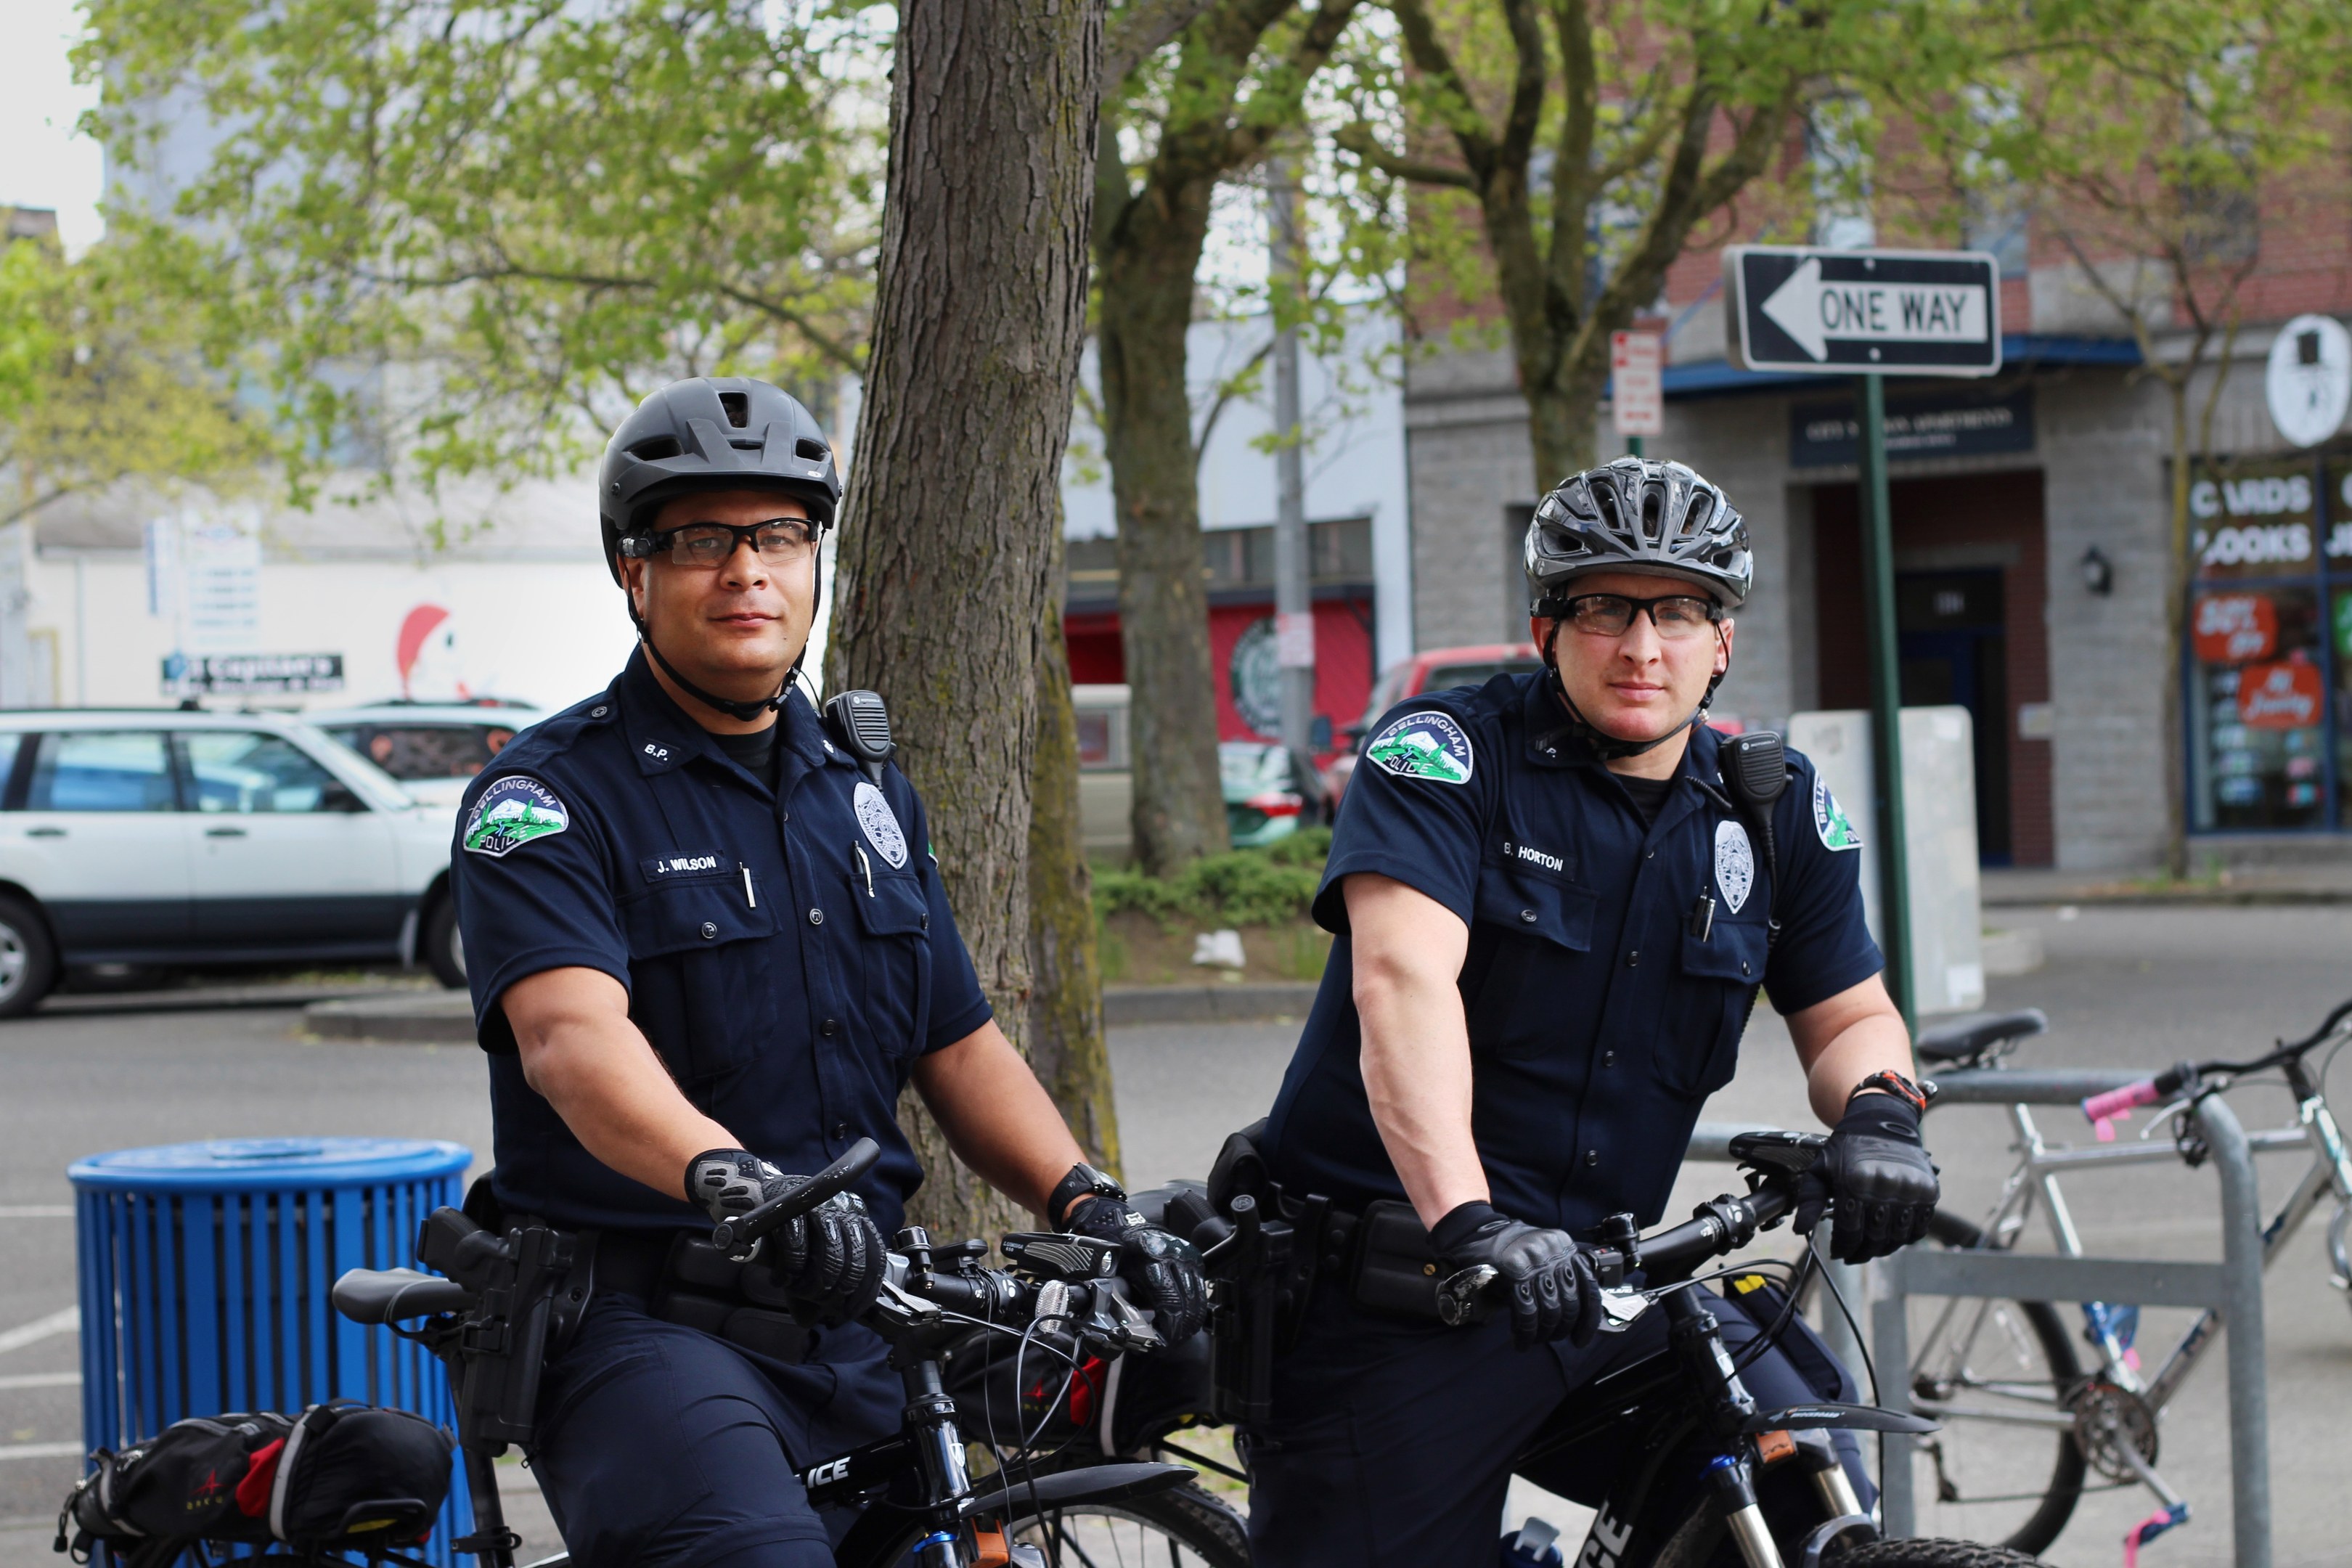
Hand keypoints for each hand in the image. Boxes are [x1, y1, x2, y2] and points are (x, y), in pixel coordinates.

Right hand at [687, 1149, 885, 1323]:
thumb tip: (823, 1319)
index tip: (848, 1313)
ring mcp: (820, 1204)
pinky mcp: (792, 1206)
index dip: (864, 1292)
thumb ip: (822, 1283)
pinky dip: (789, 1270)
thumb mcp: (810, 1258)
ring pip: (830, 1253)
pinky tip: (780, 1278)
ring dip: (812, 1283)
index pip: (875, 1259)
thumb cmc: (786, 1233)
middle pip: (854, 1261)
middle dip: (834, 1291)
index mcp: (857, 1218)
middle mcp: (844, 1207)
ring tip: (796, 1289)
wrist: (751, 1200)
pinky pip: (797, 1246)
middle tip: (815, 1301)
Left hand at [1064, 1197, 1206, 1347]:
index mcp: (1151, 1258)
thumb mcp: (1115, 1276)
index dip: (1168, 1330)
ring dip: (1188, 1324)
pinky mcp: (1196, 1259)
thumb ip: (1124, 1301)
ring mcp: (1188, 1255)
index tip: (1160, 1344)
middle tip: (1167, 1345)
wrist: (1128, 1228)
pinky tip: (1184, 1322)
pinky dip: (1194, 1310)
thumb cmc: (1119, 1254)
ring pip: (1198, 1300)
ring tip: (1175, 1337)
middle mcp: (1174, 1255)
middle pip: (1187, 1305)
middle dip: (1179, 1332)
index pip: (1170, 1303)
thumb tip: (1131, 1332)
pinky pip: (1200, 1291)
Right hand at [1431, 1202, 1601, 1350]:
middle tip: (1551, 1338)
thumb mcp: (1541, 1257)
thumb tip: (1579, 1317)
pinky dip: (1525, 1332)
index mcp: (1564, 1245)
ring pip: (1550, 1309)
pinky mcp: (1512, 1270)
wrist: (1471, 1233)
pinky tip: (1520, 1340)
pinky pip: (1527, 1311)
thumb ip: (1562, 1277)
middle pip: (1570, 1302)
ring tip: (1533, 1340)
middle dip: (1561, 1328)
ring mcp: (1532, 1259)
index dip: (1588, 1320)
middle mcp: (1552, 1249)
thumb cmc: (1509, 1252)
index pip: (1589, 1287)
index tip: (1581, 1339)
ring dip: (1543, 1333)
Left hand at [1793, 1093, 1939, 1262]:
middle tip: (1853, 1255)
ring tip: (1871, 1247)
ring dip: (1883, 1249)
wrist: (1881, 1122)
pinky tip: (1892, 1237)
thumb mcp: (1820, 1169)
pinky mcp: (1928, 1191)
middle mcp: (1885, 1187)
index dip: (1842, 1247)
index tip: (1837, 1252)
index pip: (1850, 1232)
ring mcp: (1910, 1190)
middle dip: (1860, 1252)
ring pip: (1897, 1237)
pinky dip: (1906, 1238)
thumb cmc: (1846, 1149)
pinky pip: (1919, 1227)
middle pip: (1874, 1238)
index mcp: (1855, 1183)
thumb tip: (1800, 1230)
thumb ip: (1810, 1201)